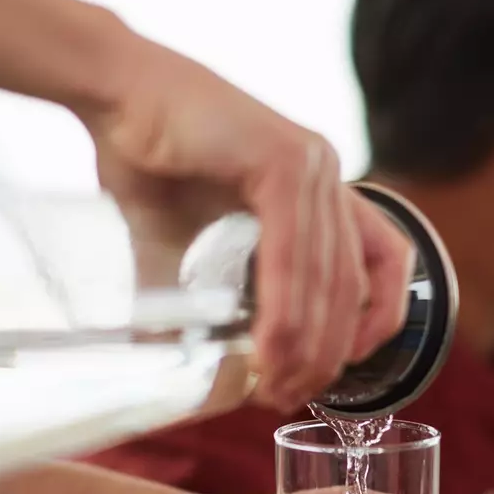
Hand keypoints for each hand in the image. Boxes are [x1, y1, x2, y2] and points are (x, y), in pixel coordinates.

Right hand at [85, 32, 413, 410]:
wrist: (111, 96)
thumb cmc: (144, 161)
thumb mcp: (182, 248)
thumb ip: (199, 303)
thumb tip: (186, 372)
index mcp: (319, 190)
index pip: (382, 264)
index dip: (373, 326)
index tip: (331, 372)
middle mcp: (326, 174)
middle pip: (354, 286)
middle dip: (327, 354)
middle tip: (288, 397)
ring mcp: (311, 164)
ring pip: (329, 277)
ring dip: (306, 344)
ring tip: (276, 386)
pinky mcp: (283, 160)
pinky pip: (294, 253)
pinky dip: (284, 309)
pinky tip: (268, 348)